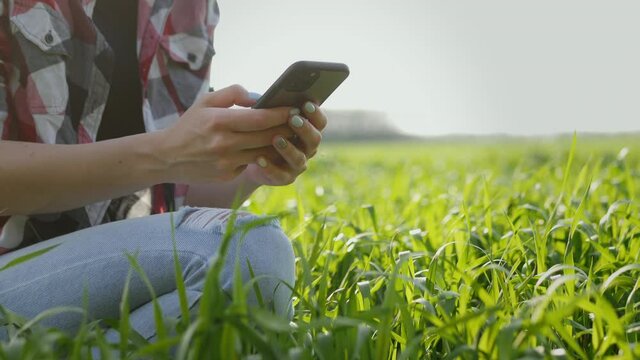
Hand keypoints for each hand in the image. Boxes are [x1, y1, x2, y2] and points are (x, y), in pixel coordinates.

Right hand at [156, 85, 292, 183]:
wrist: (166, 157)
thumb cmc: (189, 125)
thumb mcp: (206, 102)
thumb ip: (233, 94)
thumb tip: (260, 97)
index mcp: (219, 121)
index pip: (260, 118)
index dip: (281, 113)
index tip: (295, 108)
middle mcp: (224, 143)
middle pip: (267, 136)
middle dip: (287, 128)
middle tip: (300, 121)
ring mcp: (227, 162)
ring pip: (264, 153)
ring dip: (280, 144)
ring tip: (290, 134)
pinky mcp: (228, 175)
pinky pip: (252, 163)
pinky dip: (262, 156)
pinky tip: (271, 148)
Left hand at [242, 101, 325, 185]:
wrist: (251, 158)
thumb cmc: (263, 131)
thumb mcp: (269, 118)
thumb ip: (275, 108)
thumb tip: (271, 97)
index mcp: (308, 130)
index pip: (320, 122)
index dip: (316, 114)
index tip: (306, 104)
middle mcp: (307, 148)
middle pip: (314, 140)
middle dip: (304, 129)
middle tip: (292, 119)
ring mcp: (297, 164)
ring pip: (299, 158)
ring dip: (288, 148)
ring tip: (276, 139)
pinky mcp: (285, 178)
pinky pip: (280, 175)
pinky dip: (270, 167)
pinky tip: (260, 158)